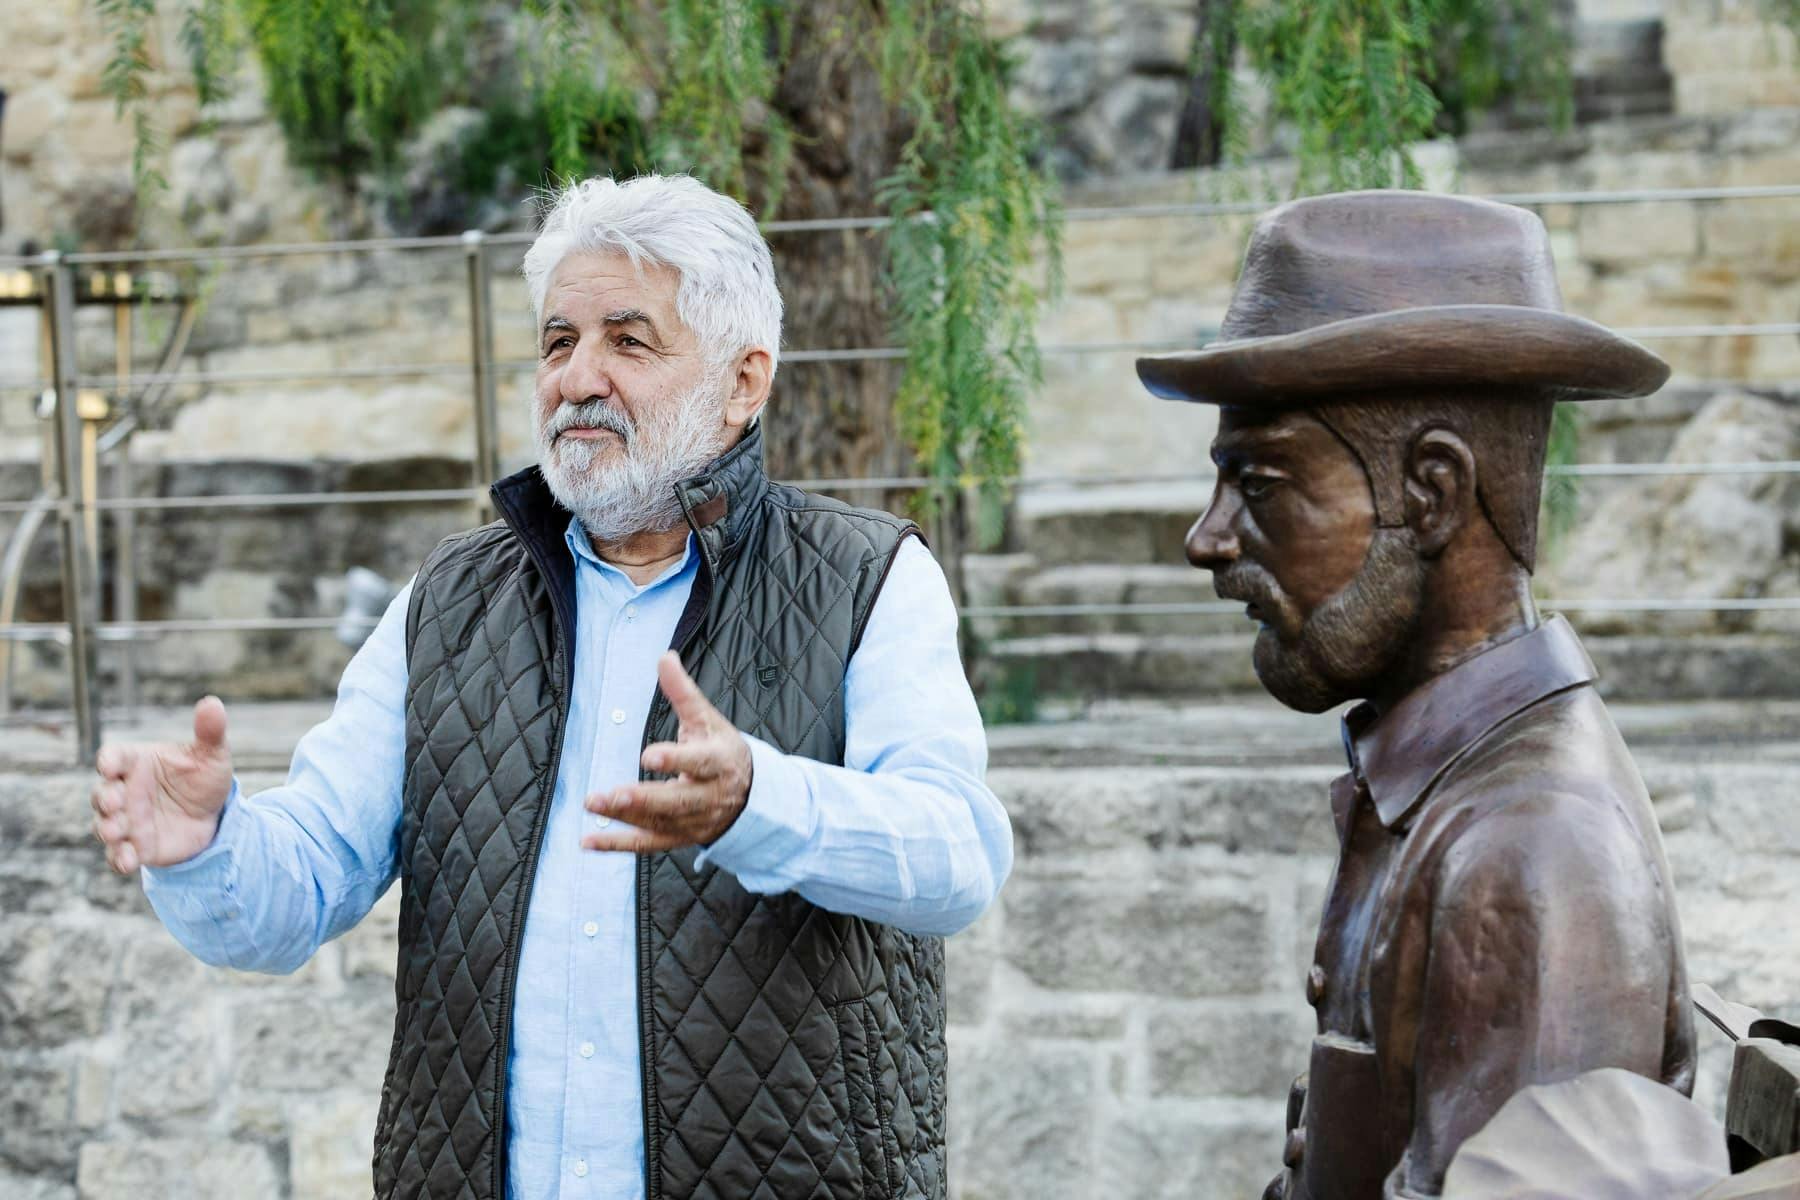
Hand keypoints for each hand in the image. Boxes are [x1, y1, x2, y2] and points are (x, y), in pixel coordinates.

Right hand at [91, 696, 234, 873]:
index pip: (114, 757)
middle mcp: (124, 791)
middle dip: (105, 798)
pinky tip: (128, 861)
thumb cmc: (202, 777)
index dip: (109, 761)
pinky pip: (118, 854)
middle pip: (102, 794)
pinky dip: (119, 858)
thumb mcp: (212, 754)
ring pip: (105, 825)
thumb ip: (209, 731)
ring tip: (118, 831)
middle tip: (116, 802)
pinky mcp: (135, 846)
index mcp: (136, 762)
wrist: (213, 815)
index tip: (110, 766)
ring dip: (107, 829)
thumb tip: (213, 703)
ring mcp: (127, 820)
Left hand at [582, 652, 752, 852]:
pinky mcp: (677, 838)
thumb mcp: (707, 719)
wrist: (750, 797)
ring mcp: (693, 821)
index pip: (699, 762)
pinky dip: (616, 845)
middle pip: (676, 800)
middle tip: (611, 794)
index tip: (648, 755)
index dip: (675, 759)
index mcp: (720, 762)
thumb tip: (664, 657)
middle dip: (643, 798)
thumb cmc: (721, 749)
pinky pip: (646, 844)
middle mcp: (709, 796)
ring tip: (593, 802)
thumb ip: (683, 692)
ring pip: (658, 822)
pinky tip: (588, 841)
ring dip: (624, 816)